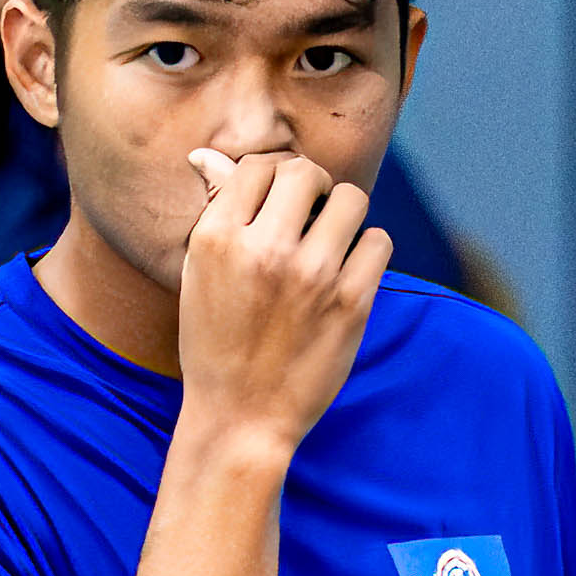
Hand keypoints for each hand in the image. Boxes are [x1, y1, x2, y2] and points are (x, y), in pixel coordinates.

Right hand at [171, 148, 389, 457]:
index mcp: (217, 238)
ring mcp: (311, 277)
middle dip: (311, 186)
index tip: (277, 202)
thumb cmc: (214, 343)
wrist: (240, 418)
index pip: (258, 166)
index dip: (272, 177)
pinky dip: (367, 249)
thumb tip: (207, 157)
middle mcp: (264, 250)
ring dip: (343, 213)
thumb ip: (214, 212)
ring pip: (350, 199)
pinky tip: (350, 269)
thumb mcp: (198, 275)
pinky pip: (378, 242)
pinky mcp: (351, 304)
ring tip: (331, 239)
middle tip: (309, 213)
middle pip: (305, 173)